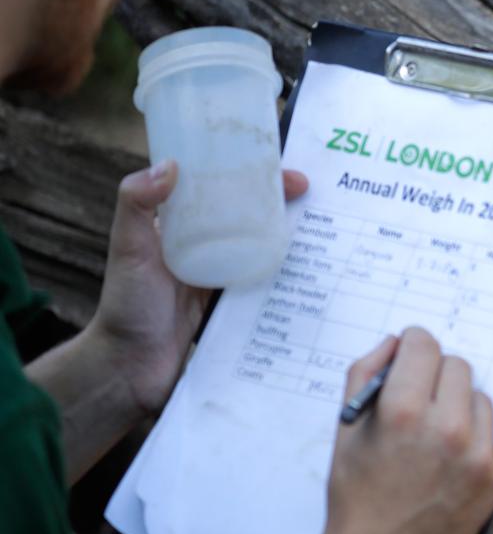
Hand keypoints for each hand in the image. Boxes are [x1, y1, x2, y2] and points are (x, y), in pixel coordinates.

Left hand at [90, 160, 308, 414]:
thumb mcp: (128, 249)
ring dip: (291, 239)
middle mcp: (204, 246)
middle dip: (283, 203)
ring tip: (325, 229)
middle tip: (316, 196)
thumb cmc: (127, 306)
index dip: (253, 175)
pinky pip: (266, 284)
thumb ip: (136, 205)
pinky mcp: (236, 305)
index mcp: (180, 226)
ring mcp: (223, 276)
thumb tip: (170, 164)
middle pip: (250, 216)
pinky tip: (313, 271)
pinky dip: (287, 276)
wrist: (133, 369)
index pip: (221, 189)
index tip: (285, 173)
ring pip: (262, 248)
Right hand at [318, 329, 492, 533]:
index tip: (410, 354)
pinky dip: (471, 437)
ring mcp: (476, 454)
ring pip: (478, 395)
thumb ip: (365, 374)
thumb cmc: (357, 498)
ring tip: (432, 434)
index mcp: (403, 412)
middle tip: (418, 398)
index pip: (424, 344)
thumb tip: (394, 343)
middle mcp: (446, 429)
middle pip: (456, 364)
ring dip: (458, 404)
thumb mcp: (346, 430)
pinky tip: (446, 460)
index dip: (412, 346)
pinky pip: (490, 432)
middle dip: (435, 374)